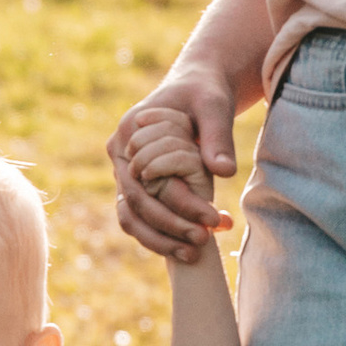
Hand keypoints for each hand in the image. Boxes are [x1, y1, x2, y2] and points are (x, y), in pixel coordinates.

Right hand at [110, 61, 238, 261]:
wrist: (197, 90)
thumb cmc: (204, 93)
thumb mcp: (214, 106)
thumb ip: (217, 137)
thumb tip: (225, 172)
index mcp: (128, 132)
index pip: (143, 182)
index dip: (175, 205)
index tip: (210, 219)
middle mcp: (120, 156)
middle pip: (133, 206)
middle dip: (169, 228)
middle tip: (204, 241)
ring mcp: (126, 173)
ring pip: (131, 219)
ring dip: (160, 241)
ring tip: (195, 255)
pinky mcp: (138, 185)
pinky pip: (140, 219)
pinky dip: (162, 235)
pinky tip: (190, 248)